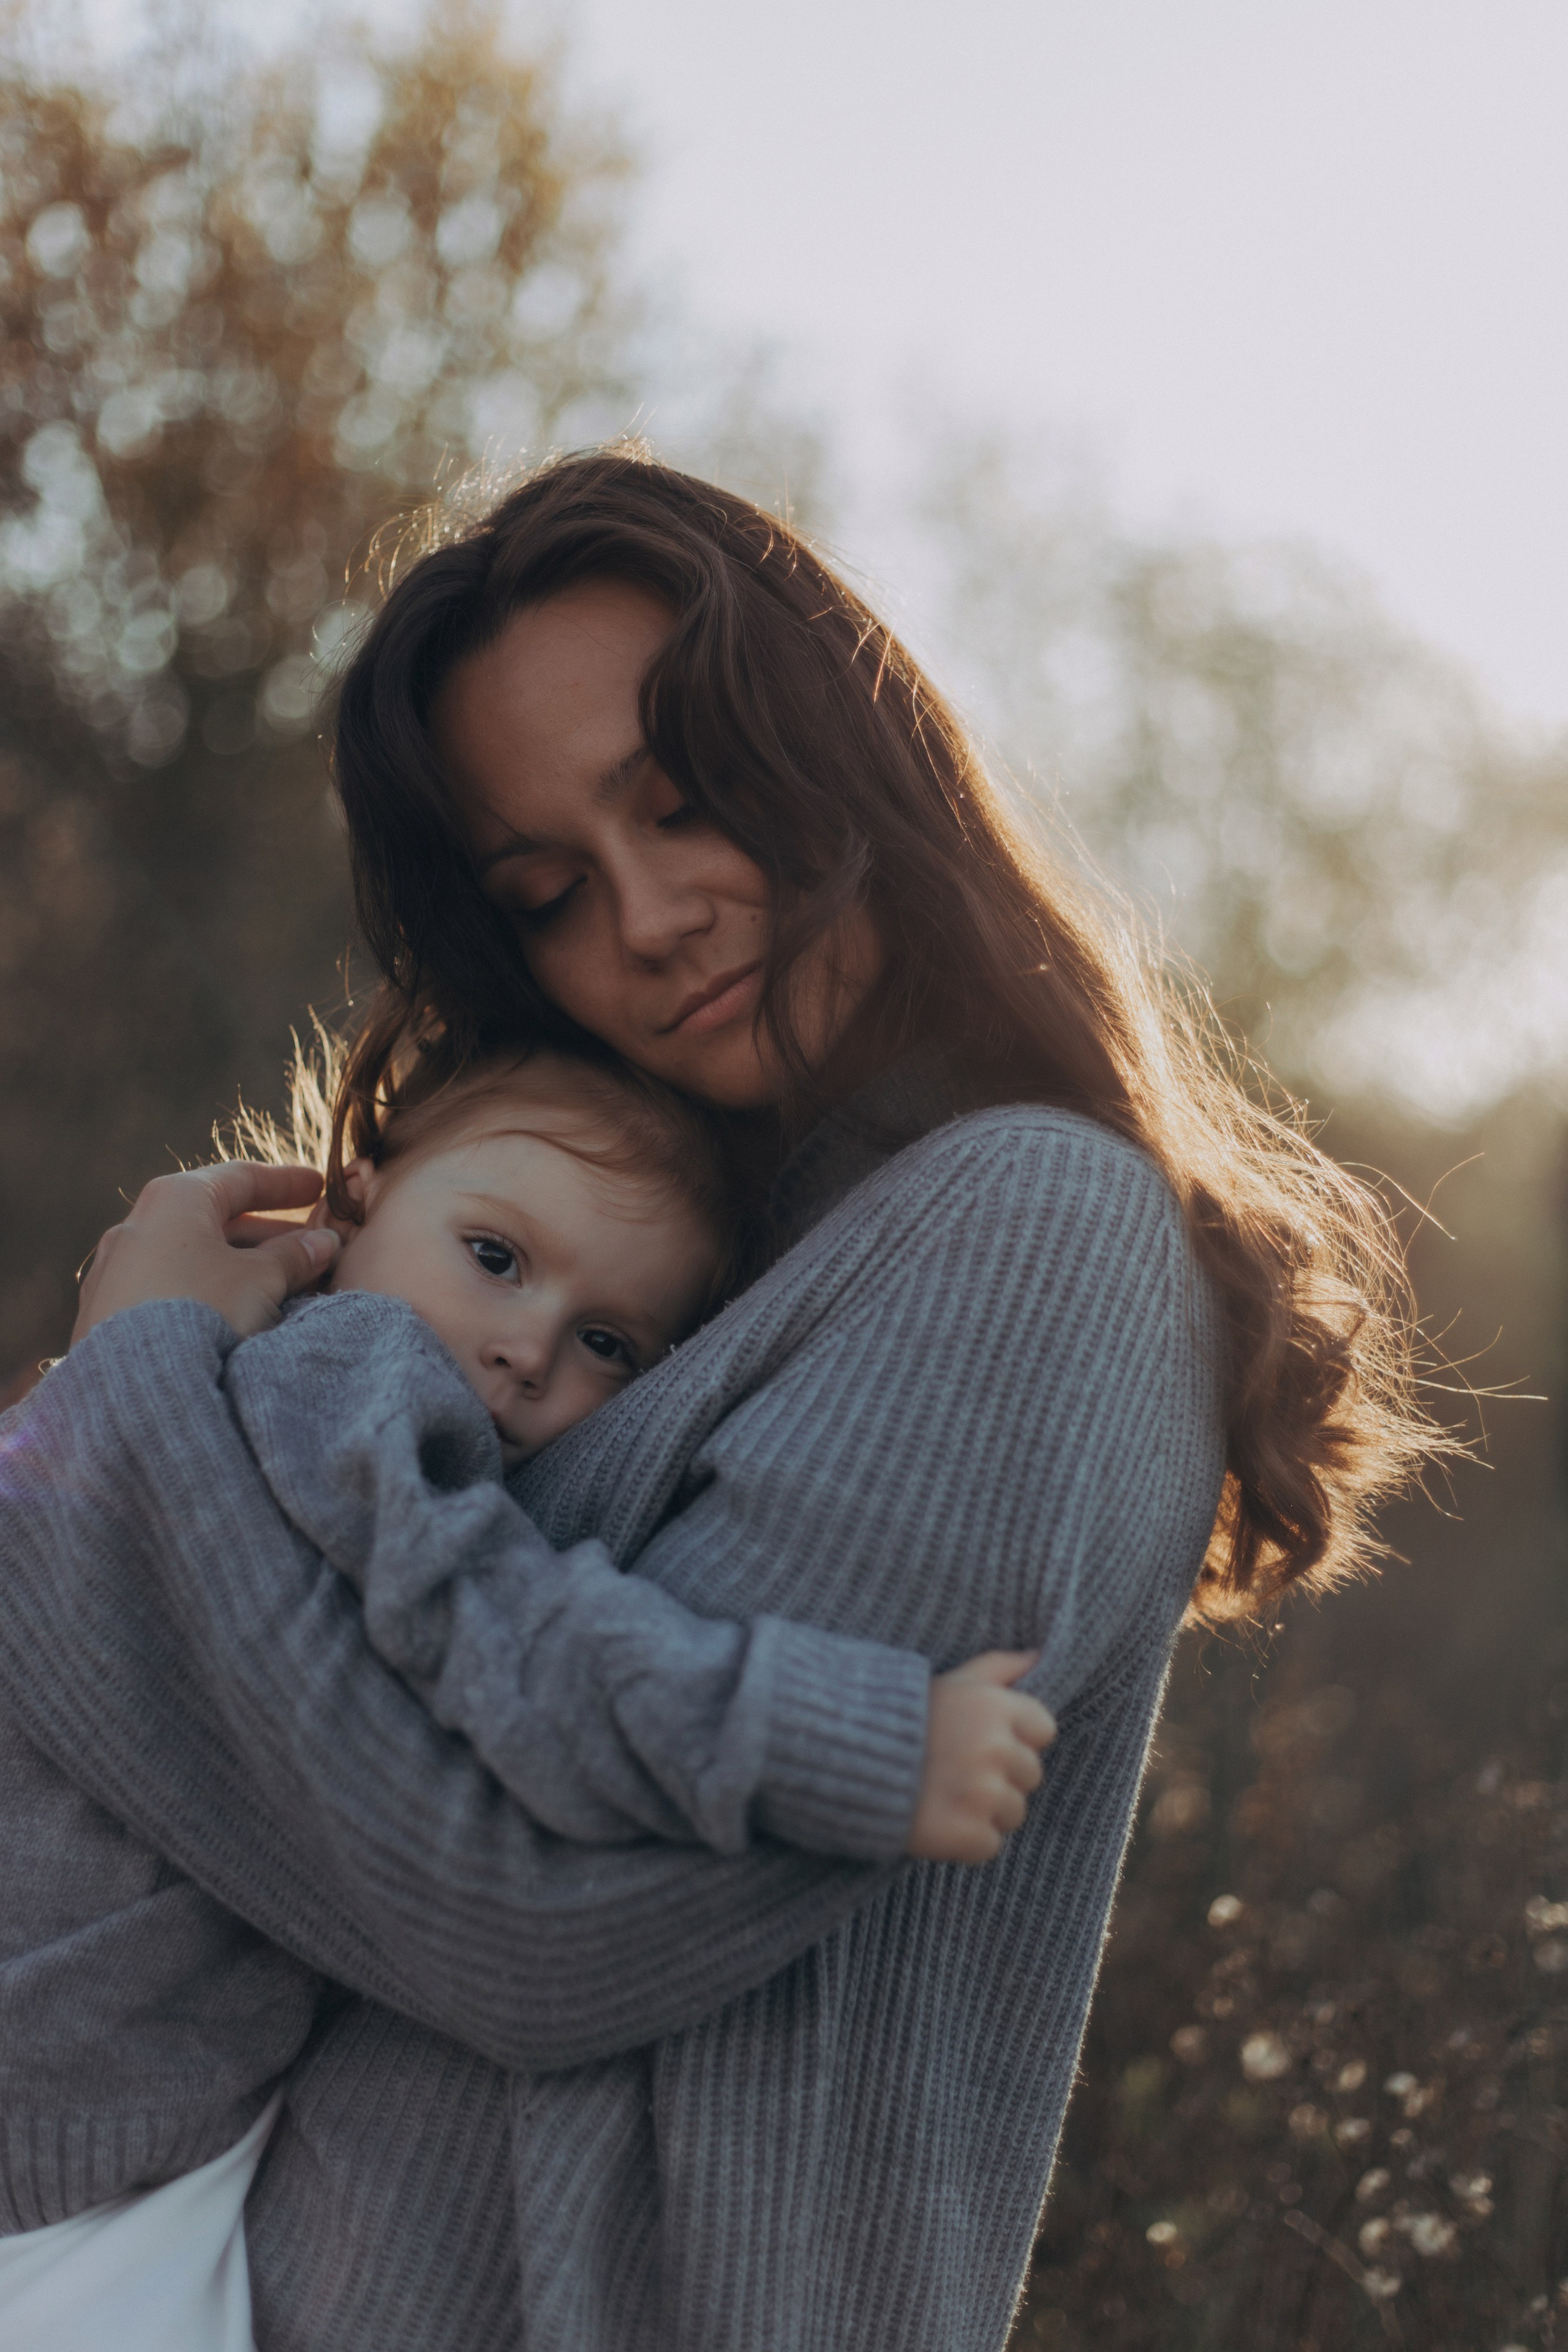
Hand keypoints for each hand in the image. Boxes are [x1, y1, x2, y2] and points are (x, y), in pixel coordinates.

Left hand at [72, 1162, 340, 1343]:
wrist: (135, 1381)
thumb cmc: (203, 1310)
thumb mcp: (260, 1279)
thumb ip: (293, 1256)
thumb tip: (321, 1243)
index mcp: (174, 1199)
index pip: (239, 1178)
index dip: (285, 1183)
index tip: (318, 1188)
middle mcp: (137, 1225)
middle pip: (214, 1219)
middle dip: (267, 1235)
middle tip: (308, 1248)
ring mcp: (117, 1270)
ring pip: (191, 1257)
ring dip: (239, 1267)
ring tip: (281, 1288)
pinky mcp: (108, 1311)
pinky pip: (169, 1287)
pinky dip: (207, 1291)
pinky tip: (234, 1314)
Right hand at [908, 1650, 1055, 1864]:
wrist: (844, 1758)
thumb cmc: (902, 1716)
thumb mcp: (952, 1679)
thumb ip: (999, 1666)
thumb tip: (1038, 1656)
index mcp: (995, 1707)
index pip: (1043, 1729)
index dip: (1016, 1737)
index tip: (982, 1740)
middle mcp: (995, 1749)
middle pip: (1031, 1774)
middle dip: (1001, 1775)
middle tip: (957, 1769)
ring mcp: (983, 1794)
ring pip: (1013, 1812)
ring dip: (985, 1810)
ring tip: (945, 1794)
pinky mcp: (968, 1834)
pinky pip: (990, 1844)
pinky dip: (966, 1840)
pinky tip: (937, 1819)